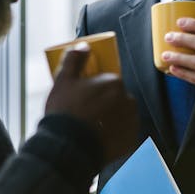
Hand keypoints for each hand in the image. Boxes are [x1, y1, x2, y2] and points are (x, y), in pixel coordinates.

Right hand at [45, 43, 137, 162]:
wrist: (69, 147)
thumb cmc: (65, 112)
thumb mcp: (63, 80)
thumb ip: (74, 59)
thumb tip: (84, 46)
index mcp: (114, 82)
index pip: (108, 81)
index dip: (94, 89)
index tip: (83, 97)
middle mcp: (128, 100)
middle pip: (116, 98)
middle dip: (104, 103)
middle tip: (85, 114)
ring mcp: (131, 122)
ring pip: (120, 116)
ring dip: (111, 119)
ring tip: (91, 128)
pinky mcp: (130, 141)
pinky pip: (123, 134)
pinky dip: (114, 135)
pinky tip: (98, 139)